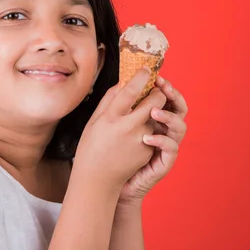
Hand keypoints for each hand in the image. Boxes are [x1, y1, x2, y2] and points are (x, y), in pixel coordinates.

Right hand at [73, 67, 166, 191]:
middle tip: (154, 90)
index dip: (140, 77)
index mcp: (111, 117)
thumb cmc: (91, 147)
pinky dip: (148, 129)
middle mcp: (128, 127)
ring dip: (152, 113)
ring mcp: (140, 140)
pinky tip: (135, 136)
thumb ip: (109, 100)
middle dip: (158, 93)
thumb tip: (122, 83)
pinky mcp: (148, 150)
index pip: (130, 90)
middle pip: (154, 101)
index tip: (146, 69)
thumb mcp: (94, 121)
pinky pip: (154, 132)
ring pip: (155, 116)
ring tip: (139, 117)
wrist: (97, 179)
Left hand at [118, 75, 187, 204]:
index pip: (166, 98)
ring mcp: (167, 146)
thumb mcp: (117, 124)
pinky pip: (171, 149)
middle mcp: (165, 130)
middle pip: (180, 109)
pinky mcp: (165, 162)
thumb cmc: (114, 151)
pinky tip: (147, 138)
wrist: (109, 182)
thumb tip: (121, 81)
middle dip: (174, 96)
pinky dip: (161, 142)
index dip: (164, 86)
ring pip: (181, 127)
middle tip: (162, 88)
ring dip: (169, 117)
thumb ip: (123, 105)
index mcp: (155, 119)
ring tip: (153, 112)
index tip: (156, 76)